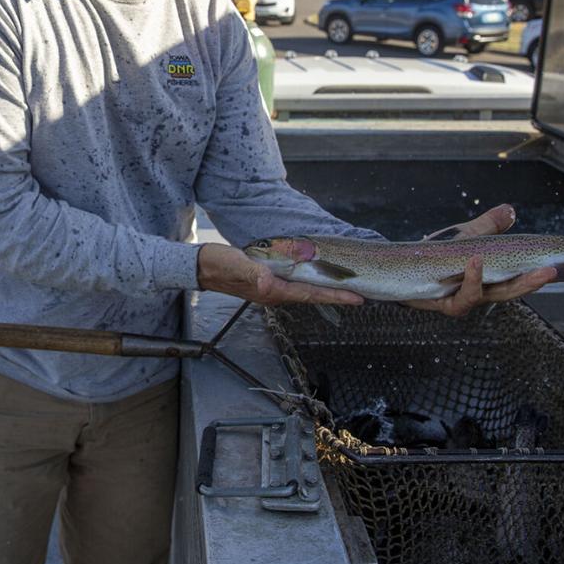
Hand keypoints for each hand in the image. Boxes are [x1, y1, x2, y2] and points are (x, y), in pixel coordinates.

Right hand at [197, 243, 363, 306]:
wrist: (202, 267)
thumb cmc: (219, 265)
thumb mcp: (236, 266)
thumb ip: (252, 274)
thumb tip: (266, 283)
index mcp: (273, 291)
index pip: (311, 294)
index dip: (335, 296)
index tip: (357, 298)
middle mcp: (276, 293)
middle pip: (313, 295)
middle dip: (338, 295)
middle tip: (361, 295)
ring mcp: (272, 288)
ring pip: (306, 290)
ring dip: (327, 290)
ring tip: (346, 288)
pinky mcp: (268, 280)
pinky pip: (296, 283)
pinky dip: (311, 281)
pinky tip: (316, 277)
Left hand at [404, 204, 563, 316]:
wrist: (399, 268)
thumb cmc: (436, 254)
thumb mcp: (467, 235)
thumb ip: (489, 225)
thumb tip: (510, 211)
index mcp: (499, 273)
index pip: (537, 272)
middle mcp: (488, 289)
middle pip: (527, 286)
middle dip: (556, 278)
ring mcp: (469, 298)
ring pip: (501, 295)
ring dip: (523, 284)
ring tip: (544, 270)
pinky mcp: (447, 303)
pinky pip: (464, 297)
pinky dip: (473, 279)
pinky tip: (477, 262)